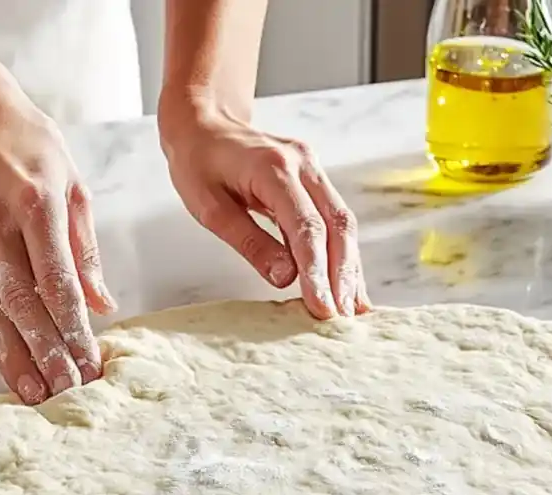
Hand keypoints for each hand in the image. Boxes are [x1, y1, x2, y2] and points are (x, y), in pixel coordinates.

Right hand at [0, 88, 115, 404]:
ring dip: (13, 357)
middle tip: (69, 393)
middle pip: (23, 306)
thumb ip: (85, 246)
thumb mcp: (71, 180)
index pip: (58, 284)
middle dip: (48, 354)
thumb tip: (103, 303)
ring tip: (36, 394)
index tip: (92, 363)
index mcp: (35, 205)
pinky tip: (4, 364)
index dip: (75, 331)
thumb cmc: (24, 139)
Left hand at [159, 95, 370, 318]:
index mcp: (275, 169)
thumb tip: (285, 278)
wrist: (204, 122)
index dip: (317, 271)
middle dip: (342, 274)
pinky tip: (348, 283)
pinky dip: (343, 253)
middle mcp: (304, 164)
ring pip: (344, 224)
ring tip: (352, 308)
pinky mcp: (316, 180)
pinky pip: (336, 219)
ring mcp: (314, 170)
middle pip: (337, 225)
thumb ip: (249, 242)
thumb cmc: (199, 163)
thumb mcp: (210, 208)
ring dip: (350, 267)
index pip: (306, 228)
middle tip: (342, 316)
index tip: (322, 306)